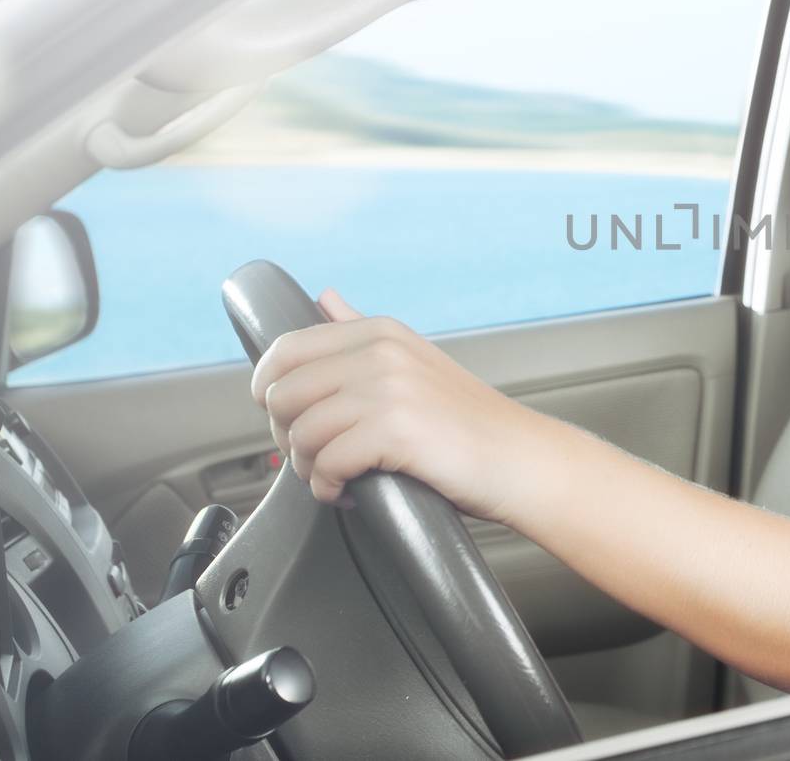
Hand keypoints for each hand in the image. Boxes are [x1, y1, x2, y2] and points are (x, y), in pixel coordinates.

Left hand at [249, 287, 529, 523]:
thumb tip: (325, 298)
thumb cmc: (467, 422)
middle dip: (286, 435)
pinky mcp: (395, 431)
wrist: (520, 458)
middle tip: (317, 455)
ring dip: (308, 467)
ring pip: (300, 433)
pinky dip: (328, 488)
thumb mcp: (413, 360)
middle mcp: (381, 352)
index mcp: (380, 332)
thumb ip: (361, 329)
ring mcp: (389, 389)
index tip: (290, 419)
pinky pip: (326, 464)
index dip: (270, 392)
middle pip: (282, 394)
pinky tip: (349, 492)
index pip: (285, 350)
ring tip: (335, 476)